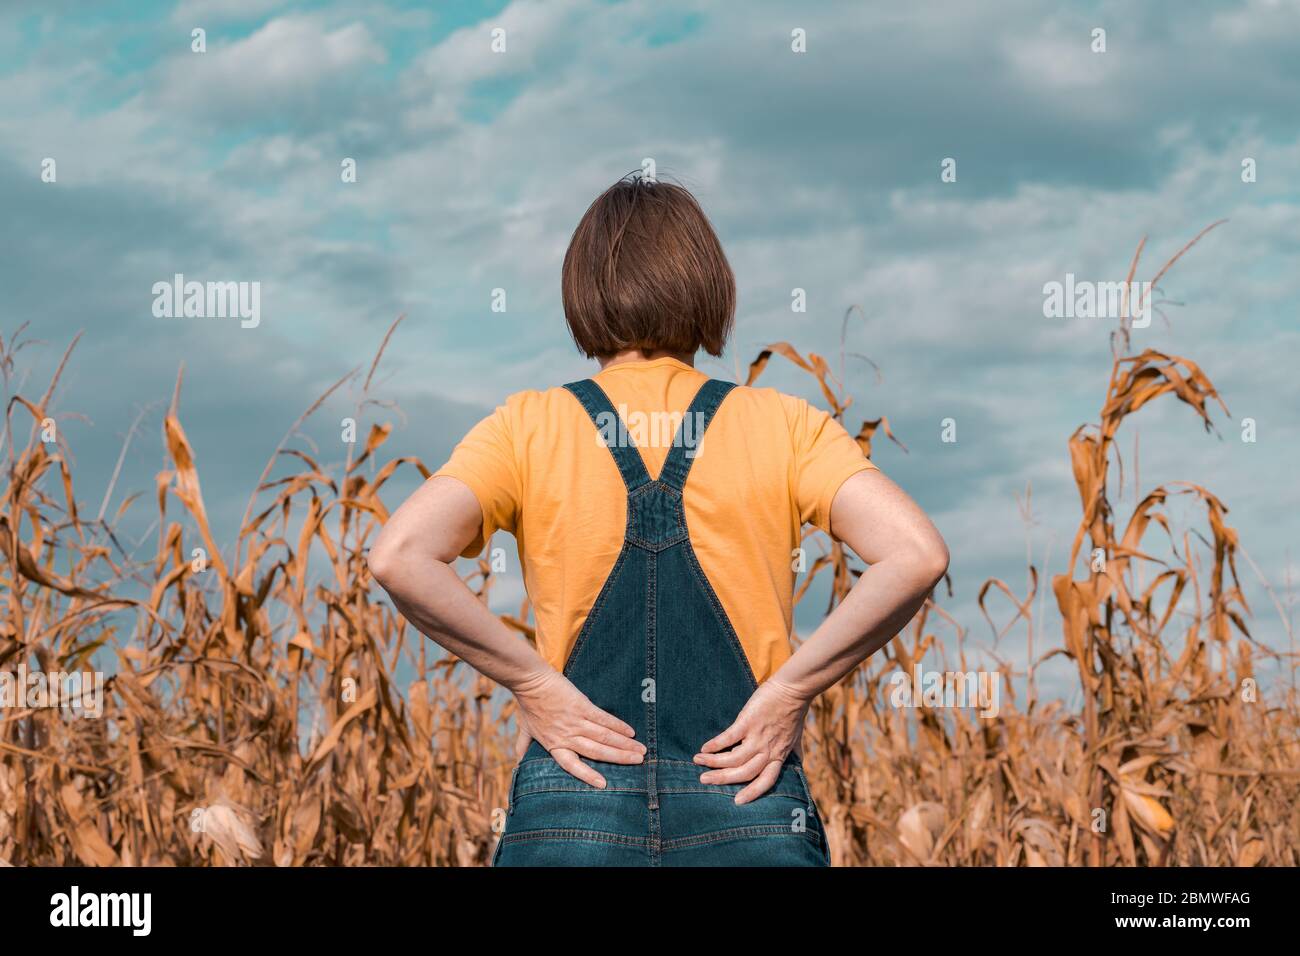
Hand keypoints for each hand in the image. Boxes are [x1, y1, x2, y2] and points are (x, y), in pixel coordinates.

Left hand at [511, 668, 644, 787]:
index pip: (572, 765)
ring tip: (640, 751)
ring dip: (624, 745)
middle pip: (597, 752)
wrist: (531, 682)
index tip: (604, 784)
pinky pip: (604, 719)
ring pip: (604, 737)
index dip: (588, 775)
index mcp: (554, 745)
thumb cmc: (527, 704)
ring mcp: (576, 721)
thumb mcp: (524, 729)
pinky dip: (618, 726)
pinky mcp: (582, 706)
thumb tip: (518, 761)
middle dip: (620, 758)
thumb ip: (523, 745)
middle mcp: (567, 736)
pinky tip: (630, 732)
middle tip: (639, 762)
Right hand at [693, 677, 810, 803]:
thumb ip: (794, 751)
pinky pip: (728, 738)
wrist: (793, 689)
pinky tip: (704, 748)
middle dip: (722, 779)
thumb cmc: (794, 712)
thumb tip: (797, 761)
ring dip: (713, 763)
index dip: (752, 793)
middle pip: (743, 773)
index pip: (765, 781)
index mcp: (778, 756)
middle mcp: (768, 750)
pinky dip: (715, 745)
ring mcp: (757, 737)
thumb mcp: (796, 737)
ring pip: (733, 759)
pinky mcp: (748, 722)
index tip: (737, 801)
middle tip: (704, 780)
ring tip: (698, 761)